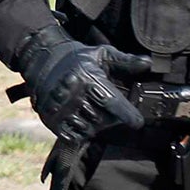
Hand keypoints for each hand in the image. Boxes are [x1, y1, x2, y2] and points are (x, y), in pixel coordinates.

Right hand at [16, 27, 148, 145]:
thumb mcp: (102, 54)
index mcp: (87, 78)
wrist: (41, 60)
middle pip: (101, 119)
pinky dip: (80, 132)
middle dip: (109, 119)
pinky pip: (71, 135)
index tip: (137, 122)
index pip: (112, 102)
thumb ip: (126, 61)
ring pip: (87, 128)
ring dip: (94, 126)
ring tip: (92, 112)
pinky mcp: (50, 117)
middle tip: (108, 111)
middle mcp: (73, 93)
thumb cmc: (77, 58)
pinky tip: (81, 121)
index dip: (127, 114)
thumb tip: (148, 64)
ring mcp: (60, 107)